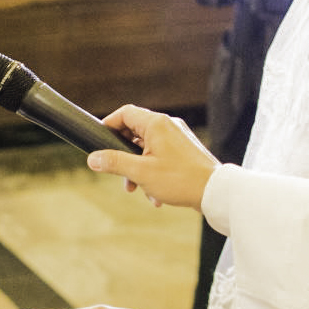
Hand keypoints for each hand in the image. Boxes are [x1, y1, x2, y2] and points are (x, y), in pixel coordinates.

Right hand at [87, 104, 218, 209]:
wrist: (215, 191)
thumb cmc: (180, 179)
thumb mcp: (140, 172)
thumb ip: (114, 162)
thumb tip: (93, 158)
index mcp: (156, 124)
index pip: (125, 113)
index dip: (109, 125)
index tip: (100, 142)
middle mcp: (168, 125)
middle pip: (135, 132)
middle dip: (124, 156)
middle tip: (119, 174)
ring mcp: (178, 137)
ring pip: (147, 148)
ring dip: (138, 169)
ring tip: (138, 189)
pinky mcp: (185, 150)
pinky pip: (161, 156)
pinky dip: (153, 172)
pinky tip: (156, 194)